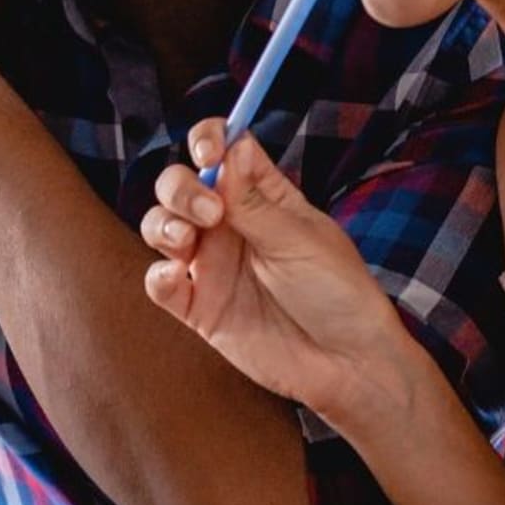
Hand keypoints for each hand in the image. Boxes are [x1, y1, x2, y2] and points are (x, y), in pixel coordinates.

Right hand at [140, 117, 424, 425]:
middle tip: (208, 213)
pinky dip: (158, 277)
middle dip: (180, 188)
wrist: (346, 364)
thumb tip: (230, 150)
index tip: (208, 151)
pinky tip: (178, 278)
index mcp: (262, 196)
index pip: (223, 150)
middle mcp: (229, 224)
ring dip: (163, 224)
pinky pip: (160, 284)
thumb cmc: (338, 293)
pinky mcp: (199, 307)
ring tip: (187, 242)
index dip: (208, 139)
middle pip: (180, 184)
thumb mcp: (300, 241)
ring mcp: (211, 264)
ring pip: (160, 226)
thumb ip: (255, 203)